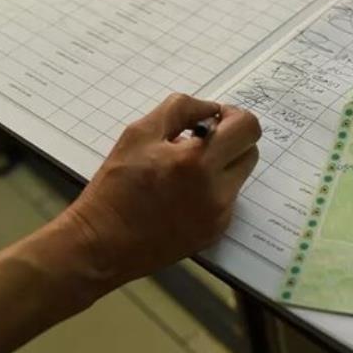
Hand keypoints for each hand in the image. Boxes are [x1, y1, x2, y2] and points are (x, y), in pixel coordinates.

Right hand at [64, 93, 260, 287]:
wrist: (102, 244)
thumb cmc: (115, 187)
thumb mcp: (139, 134)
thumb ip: (180, 110)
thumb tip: (211, 108)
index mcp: (198, 162)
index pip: (248, 128)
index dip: (235, 117)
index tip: (213, 120)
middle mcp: (218, 191)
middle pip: (250, 152)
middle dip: (230, 141)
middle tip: (197, 143)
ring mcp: (220, 215)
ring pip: (238, 176)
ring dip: (221, 166)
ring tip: (183, 171)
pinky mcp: (216, 232)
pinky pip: (227, 200)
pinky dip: (212, 190)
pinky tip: (181, 195)